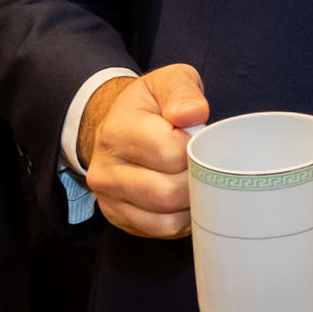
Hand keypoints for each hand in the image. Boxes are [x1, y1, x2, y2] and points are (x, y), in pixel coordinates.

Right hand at [79, 64, 209, 238]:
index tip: (201, 139)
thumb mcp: (167, 81)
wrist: (117, 125)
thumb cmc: (150, 105)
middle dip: (197, 180)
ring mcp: (108, 198)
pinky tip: (187, 198)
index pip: (171, 153)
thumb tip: (194, 114)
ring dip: (192, 203)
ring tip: (198, 180)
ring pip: (165, 217)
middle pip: (167, 192)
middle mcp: (106, 169)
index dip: (197, 149)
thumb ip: (182, 91)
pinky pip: (160, 230)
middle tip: (206, 165)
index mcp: (118, 130)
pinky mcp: (118, 217)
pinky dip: (182, 219)